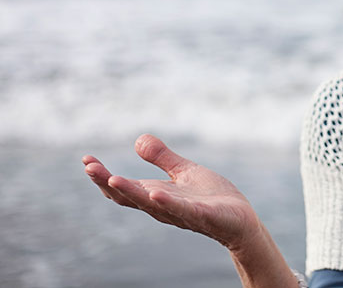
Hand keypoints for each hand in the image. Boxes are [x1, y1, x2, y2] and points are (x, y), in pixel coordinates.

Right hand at [82, 134, 262, 251]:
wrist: (240, 219)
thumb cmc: (210, 197)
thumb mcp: (184, 171)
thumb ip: (162, 158)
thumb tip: (138, 139)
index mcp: (156, 195)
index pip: (123, 188)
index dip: (103, 176)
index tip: (86, 160)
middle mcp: (162, 207)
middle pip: (129, 197)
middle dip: (108, 182)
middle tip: (89, 167)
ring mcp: (181, 212)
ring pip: (150, 204)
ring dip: (131, 192)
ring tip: (112, 178)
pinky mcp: (202, 215)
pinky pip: (183, 210)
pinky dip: (168, 203)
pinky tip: (156, 193)